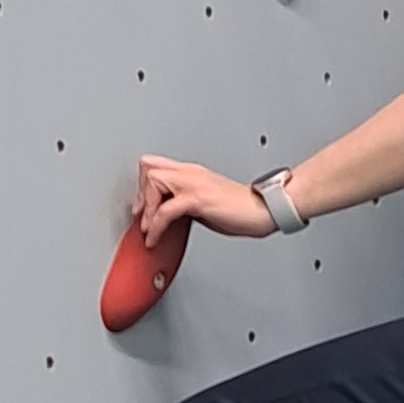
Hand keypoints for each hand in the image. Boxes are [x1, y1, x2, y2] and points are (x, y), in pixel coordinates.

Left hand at [131, 156, 274, 242]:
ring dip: (146, 209)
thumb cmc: (240, 210)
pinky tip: (156, 237)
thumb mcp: (205, 204)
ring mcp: (194, 184)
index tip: (143, 209)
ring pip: (153, 181)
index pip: (155, 165)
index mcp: (192, 173)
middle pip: (149, 167)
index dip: (143, 186)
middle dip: (140, 194)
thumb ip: (185, 203)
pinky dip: (156, 226)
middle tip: (143, 217)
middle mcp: (191, 173)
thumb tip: (167, 214)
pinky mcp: (198, 199)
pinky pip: (165, 209)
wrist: (262, 211)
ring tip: (149, 229)